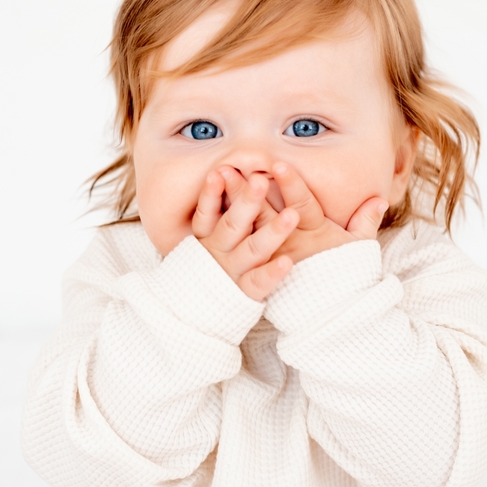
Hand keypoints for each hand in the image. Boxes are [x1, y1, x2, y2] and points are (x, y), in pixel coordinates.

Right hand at [191, 169, 298, 301]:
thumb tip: (221, 173)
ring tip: (291, 216)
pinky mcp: (246, 292)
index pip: (207, 212)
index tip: (219, 173)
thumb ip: (215, 213)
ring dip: (271, 232)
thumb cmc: (211, 264)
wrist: (194, 314)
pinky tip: (287, 263)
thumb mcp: (206, 238)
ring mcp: (233, 272)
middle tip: (260, 180)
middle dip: (246, 201)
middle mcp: (219, 252)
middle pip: (233, 224)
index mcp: (207, 237)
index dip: (211, 194)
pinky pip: (259, 283)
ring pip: (252, 250)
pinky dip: (271, 273)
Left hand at [220, 163, 387, 264]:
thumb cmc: (343, 278)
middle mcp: (288, 244)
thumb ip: (365, 223)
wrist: (328, 317)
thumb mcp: (357, 251)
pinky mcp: (249, 272)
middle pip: (266, 214)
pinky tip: (210, 203)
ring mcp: (266, 258)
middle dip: (251, 189)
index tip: (278, 165)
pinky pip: (225, 242)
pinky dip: (220, 227)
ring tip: (222, 173)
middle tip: (238, 165)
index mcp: (315, 234)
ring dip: (233, 201)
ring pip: (246, 228)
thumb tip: (379, 199)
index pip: (302, 206)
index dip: (291, 186)